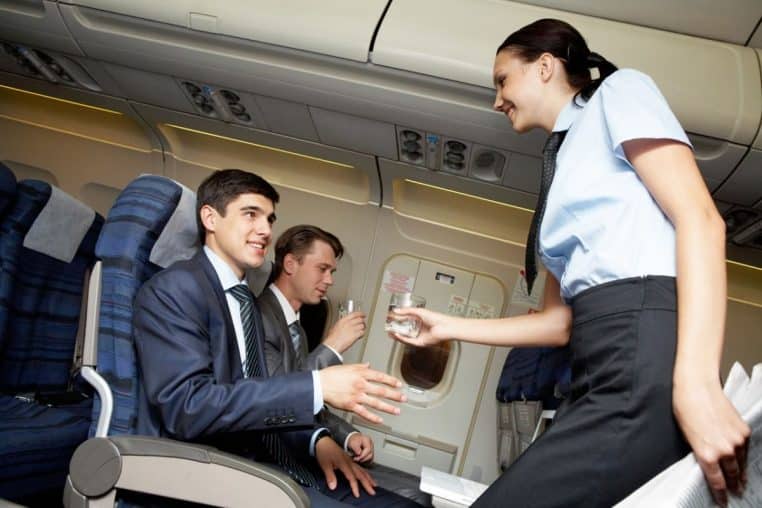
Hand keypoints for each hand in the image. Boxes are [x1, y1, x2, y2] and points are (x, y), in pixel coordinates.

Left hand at [316, 436, 376, 496]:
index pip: (352, 477)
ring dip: (368, 478)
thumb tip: (333, 486)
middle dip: (367, 483)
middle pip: (360, 474)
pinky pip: (359, 467)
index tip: (357, 494)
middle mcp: (349, 462)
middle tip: (373, 491)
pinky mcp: (348, 459)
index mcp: (344, 463)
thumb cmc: (324, 451)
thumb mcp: (325, 465)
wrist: (323, 441)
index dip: (355, 486)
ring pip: (361, 470)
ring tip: (374, 484)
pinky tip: (366, 475)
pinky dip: (364, 472)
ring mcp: (349, 460)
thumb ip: (330, 476)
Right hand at [319, 363, 404, 423]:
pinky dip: (373, 417)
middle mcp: (361, 384)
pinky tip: (380, 420)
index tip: (399, 385)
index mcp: (361, 374)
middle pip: (382, 391)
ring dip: (388, 407)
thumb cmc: (332, 374)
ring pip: (376, 403)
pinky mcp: (351, 406)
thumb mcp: (348, 366)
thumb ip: (360, 366)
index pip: (381, 377)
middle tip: (403, 399)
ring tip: (397, 411)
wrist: (319, 384)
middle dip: (394, 395)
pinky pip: (364, 413)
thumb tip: (369, 365)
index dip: (392, 381)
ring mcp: (357, 396)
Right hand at [324, 311, 365, 352]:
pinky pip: (362, 332)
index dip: (360, 314)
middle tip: (363, 323)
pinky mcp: (355, 335)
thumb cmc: (332, 338)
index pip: (354, 314)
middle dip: (362, 321)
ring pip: (362, 326)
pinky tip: (360, 336)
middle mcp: (348, 323)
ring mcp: (352, 329)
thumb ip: (342, 324)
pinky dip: (362, 334)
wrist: (333, 345)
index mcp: (343, 320)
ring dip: (363, 328)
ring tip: (361, 330)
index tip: (362, 314)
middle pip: (360, 319)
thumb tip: (345, 324)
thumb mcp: (335, 327)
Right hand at [388, 307, 448, 346]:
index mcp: (420, 321)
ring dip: (397, 335)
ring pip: (406, 337)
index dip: (398, 320)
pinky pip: (409, 341)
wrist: (445, 327)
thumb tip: (396, 310)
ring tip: (390, 332)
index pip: (406, 321)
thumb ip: (407, 311)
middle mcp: (419, 329)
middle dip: (396, 329)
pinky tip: (397, 335)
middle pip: (405, 330)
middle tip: (388, 327)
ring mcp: (420, 336)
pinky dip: (402, 339)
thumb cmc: (437, 318)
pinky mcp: (420, 342)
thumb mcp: (419, 311)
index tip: (391, 319)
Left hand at [673, 379, 749, 506]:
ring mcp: (737, 440)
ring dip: (741, 472)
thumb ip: (699, 452)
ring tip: (741, 480)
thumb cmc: (685, 408)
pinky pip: (746, 448)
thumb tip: (706, 461)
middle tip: (736, 492)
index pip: (717, 482)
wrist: (697, 387)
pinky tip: (742, 458)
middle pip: (733, 474)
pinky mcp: (744, 430)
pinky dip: (744, 454)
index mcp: (707, 454)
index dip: (720, 494)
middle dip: (734, 485)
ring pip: (741, 462)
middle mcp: (725, 450)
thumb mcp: (687, 436)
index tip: (722, 501)